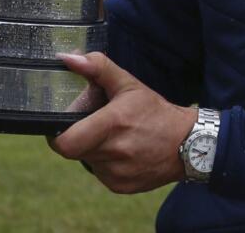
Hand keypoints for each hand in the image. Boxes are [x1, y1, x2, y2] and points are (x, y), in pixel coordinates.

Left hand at [48, 52, 196, 193]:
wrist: (188, 143)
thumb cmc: (155, 111)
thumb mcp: (128, 83)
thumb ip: (97, 68)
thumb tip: (66, 58)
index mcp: (113, 124)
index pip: (65, 143)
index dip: (56, 134)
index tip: (62, 124)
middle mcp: (114, 153)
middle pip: (75, 149)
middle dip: (80, 136)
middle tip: (94, 124)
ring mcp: (117, 174)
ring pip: (87, 161)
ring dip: (93, 149)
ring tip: (114, 137)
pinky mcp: (121, 186)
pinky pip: (100, 173)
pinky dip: (105, 162)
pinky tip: (123, 151)